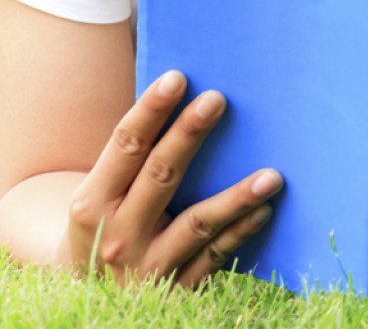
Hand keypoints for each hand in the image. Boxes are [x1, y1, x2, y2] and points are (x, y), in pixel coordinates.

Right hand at [60, 70, 282, 286]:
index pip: (125, 146)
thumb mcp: (104, 193)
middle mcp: (117, 235)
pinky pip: (214, 256)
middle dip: (188, 135)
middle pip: (160, 175)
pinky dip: (240, 231)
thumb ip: (138, 156)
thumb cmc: (109, 221)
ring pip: (197, 223)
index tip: (177, 77)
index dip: (150, 110)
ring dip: (236, 197)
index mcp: (94, 202)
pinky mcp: (175, 288)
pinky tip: (265, 208)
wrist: (91, 294)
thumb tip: (189, 97)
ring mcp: (147, 266)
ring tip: (272, 174)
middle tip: (217, 99)